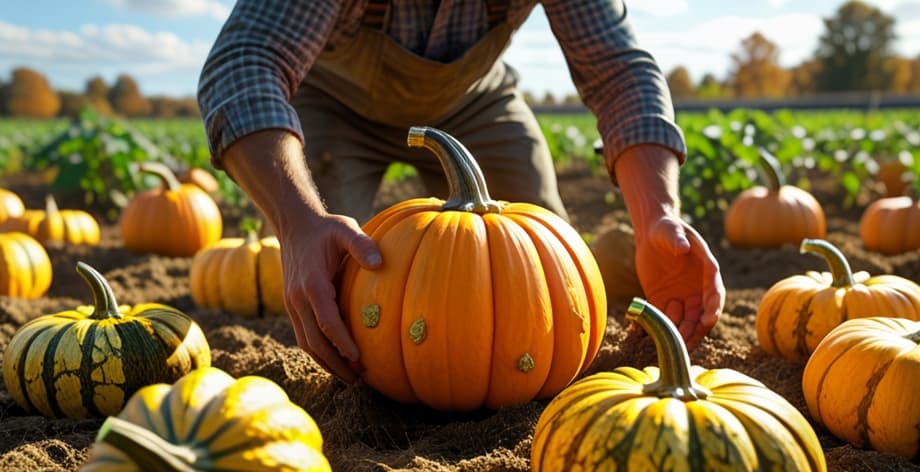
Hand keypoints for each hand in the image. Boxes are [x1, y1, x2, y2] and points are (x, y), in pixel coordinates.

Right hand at [218, 129, 382, 380]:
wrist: (294, 225)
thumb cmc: (325, 228)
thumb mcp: (345, 228)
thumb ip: (361, 244)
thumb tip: (379, 263)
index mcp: (312, 284)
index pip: (327, 322)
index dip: (343, 343)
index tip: (359, 359)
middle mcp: (297, 298)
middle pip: (314, 341)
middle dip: (335, 363)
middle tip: (358, 379)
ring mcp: (291, 303)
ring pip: (305, 342)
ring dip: (325, 362)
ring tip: (348, 377)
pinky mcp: (291, 305)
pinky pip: (303, 334)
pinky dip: (317, 351)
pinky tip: (335, 359)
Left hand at [634, 215, 724, 348]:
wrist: (651, 233)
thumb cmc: (667, 229)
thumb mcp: (672, 232)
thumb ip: (678, 240)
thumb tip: (682, 248)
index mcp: (707, 272)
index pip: (715, 294)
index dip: (712, 308)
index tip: (708, 321)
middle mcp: (697, 289)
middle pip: (699, 315)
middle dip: (694, 330)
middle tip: (685, 344)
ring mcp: (681, 297)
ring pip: (682, 321)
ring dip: (677, 335)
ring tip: (668, 346)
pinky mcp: (662, 300)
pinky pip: (661, 317)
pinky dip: (654, 328)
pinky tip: (643, 337)